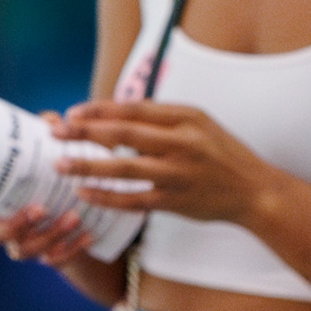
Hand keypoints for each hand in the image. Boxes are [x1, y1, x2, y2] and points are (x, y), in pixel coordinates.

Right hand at [0, 115, 94, 267]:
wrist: (82, 208)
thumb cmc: (56, 171)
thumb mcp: (52, 149)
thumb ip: (48, 132)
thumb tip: (53, 121)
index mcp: (0, 198)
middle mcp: (7, 224)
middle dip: (18, 224)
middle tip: (41, 208)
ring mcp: (27, 243)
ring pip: (27, 250)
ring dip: (49, 236)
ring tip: (73, 217)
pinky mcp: (51, 256)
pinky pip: (56, 260)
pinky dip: (71, 249)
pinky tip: (89, 234)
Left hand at [52, 100, 275, 225]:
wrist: (255, 191)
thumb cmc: (221, 154)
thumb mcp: (199, 124)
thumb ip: (161, 118)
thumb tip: (113, 114)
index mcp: (186, 117)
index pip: (134, 108)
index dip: (99, 109)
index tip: (72, 112)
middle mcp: (182, 142)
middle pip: (124, 133)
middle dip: (85, 132)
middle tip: (55, 132)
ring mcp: (179, 173)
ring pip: (124, 168)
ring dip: (88, 165)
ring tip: (60, 164)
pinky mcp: (176, 201)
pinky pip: (134, 199)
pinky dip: (107, 196)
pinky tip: (84, 193)